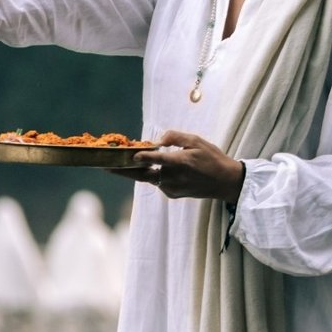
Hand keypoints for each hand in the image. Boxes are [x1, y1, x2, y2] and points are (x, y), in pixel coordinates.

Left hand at [106, 130, 244, 200]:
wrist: (225, 183)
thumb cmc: (212, 158)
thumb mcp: (197, 141)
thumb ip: (176, 137)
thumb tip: (158, 139)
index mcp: (181, 163)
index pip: (158, 160)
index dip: (143, 157)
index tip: (131, 155)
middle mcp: (174, 178)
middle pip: (143, 175)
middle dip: (123, 171)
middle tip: (105, 167)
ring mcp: (172, 188)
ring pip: (149, 178)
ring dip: (137, 170)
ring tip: (122, 161)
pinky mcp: (172, 194)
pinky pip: (157, 182)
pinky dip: (153, 174)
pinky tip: (154, 167)